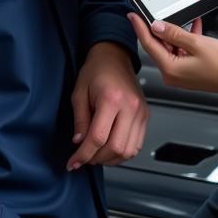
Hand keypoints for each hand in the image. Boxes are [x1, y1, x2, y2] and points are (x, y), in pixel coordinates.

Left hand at [67, 41, 147, 171]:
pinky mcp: (145, 116)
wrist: (114, 56)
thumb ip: (80, 121)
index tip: (73, 161)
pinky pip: (137, 144)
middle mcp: (130, 107)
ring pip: (128, 151)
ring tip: (97, 154)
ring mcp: (140, 112)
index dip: (83, 154)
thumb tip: (79, 143)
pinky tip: (110, 149)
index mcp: (111, 99)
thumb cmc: (96, 70)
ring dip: (110, 159)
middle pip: (115, 148)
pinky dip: (123, 153)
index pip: (98, 137)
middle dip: (96, 158)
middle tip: (84, 157)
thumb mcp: (79, 93)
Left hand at [130, 13, 217, 97]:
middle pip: (159, 47)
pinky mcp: (188, 73)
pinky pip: (181, 53)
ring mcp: (180, 75)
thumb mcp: (196, 43)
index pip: (149, 44)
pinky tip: (194, 28)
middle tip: (157, 13)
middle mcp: (172, 75)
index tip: (133, 16)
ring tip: (184, 20)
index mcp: (170, 69)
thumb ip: (174, 33)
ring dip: (176, 34)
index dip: (140, 28)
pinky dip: (185, 42)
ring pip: (171, 49)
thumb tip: (157, 26)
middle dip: (161, 30)